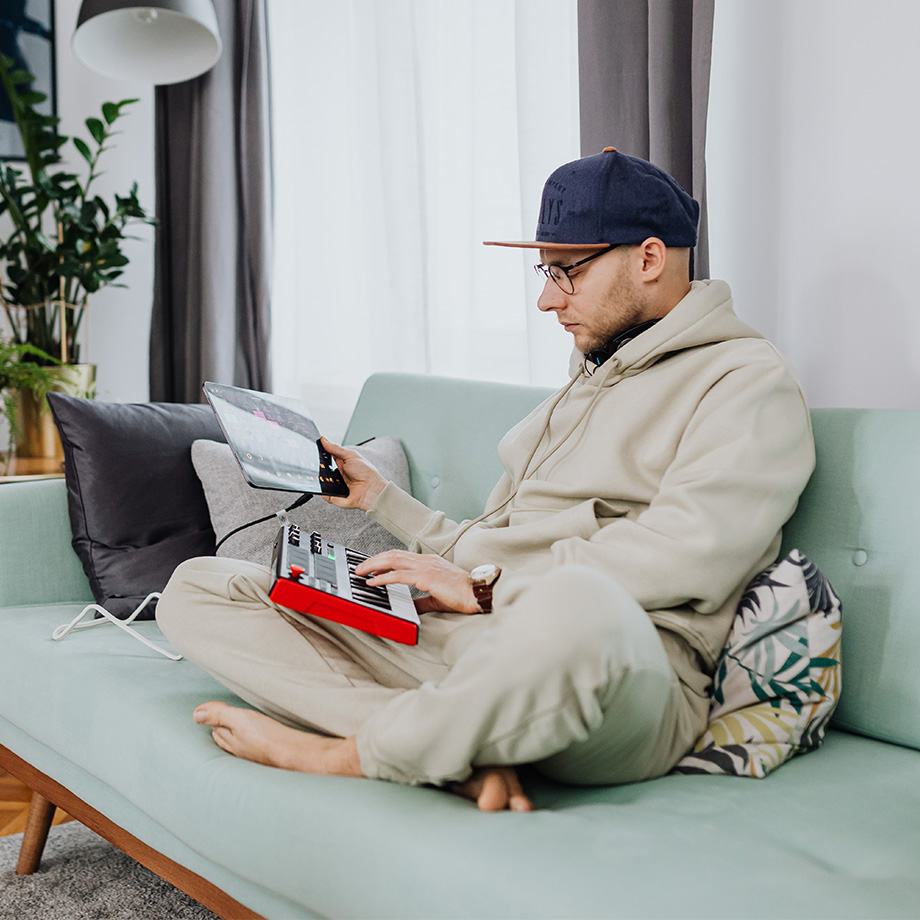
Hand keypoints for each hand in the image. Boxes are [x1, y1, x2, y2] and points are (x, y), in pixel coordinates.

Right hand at [320, 437, 387, 510]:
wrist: (372, 491)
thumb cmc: (366, 473)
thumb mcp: (351, 456)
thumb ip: (336, 448)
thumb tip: (324, 440)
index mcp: (342, 463)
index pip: (327, 456)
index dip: (320, 453)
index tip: (313, 447)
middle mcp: (337, 474)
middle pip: (321, 469)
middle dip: (316, 466)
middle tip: (314, 462)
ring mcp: (335, 485)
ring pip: (321, 481)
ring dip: (320, 479)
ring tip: (323, 475)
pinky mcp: (334, 496)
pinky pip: (323, 494)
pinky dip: (322, 492)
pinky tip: (325, 487)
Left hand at [355, 550, 481, 613]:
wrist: (477, 592)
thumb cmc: (462, 595)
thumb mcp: (437, 597)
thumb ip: (422, 601)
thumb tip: (411, 607)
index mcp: (428, 562)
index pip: (400, 556)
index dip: (384, 560)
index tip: (372, 567)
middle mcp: (425, 560)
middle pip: (393, 554)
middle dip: (373, 560)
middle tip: (359, 567)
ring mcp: (425, 566)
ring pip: (392, 560)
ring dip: (373, 565)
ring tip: (360, 572)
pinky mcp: (425, 577)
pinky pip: (398, 575)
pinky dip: (382, 578)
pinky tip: (372, 582)